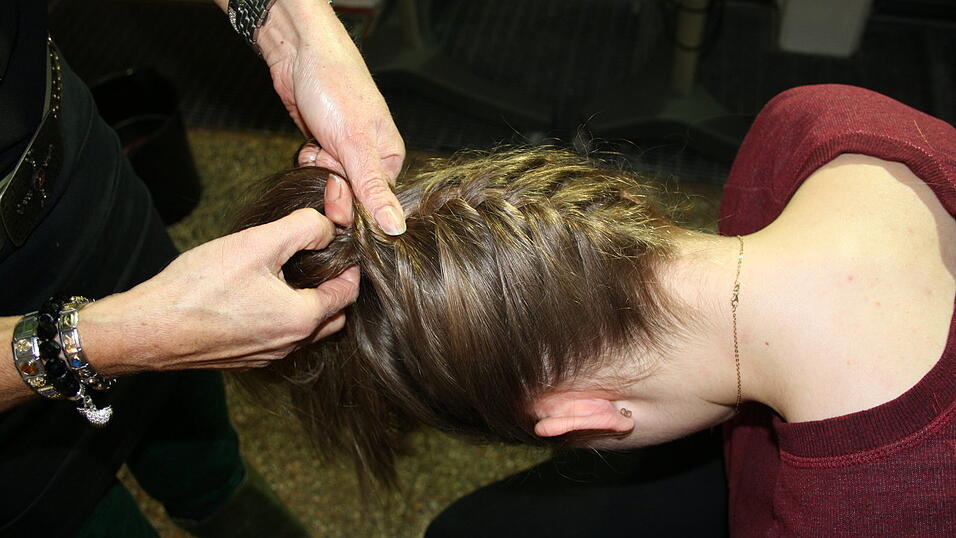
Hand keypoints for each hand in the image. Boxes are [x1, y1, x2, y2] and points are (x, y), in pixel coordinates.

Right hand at [80, 209, 359, 374]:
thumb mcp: (256, 244)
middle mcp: (289, 345)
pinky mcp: (244, 358)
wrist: (146, 329)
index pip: (349, 292)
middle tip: (321, 258)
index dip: (350, 264)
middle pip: (334, 317)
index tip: (340, 244)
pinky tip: (262, 294)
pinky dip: (284, 316)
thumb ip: (302, 229)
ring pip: (306, 330)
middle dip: (336, 288)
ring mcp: (266, 356)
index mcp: (301, 319)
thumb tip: (328, 226)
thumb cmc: (198, 288)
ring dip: (310, 304)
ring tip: (293, 272)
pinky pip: (279, 337)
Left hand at [257, 0, 406, 233]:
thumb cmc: (335, 86)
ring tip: (317, 144)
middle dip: (329, 183)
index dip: (351, 202)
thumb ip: (374, 190)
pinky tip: (309, 142)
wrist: (299, 53)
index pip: (373, 204)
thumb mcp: (356, 145)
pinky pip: (314, 171)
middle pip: (348, 198)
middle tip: (323, 157)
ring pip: (327, 186)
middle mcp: (370, 159)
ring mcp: (344, 153)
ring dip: (316, 171)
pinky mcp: (323, 146)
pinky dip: (307, 161)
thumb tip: (398, 228)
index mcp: (390, 159)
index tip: (336, 184)